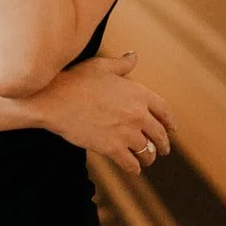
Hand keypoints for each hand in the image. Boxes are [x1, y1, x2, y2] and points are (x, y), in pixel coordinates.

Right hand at [29, 52, 174, 174]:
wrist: (54, 99)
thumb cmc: (75, 80)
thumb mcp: (102, 66)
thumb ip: (122, 64)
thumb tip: (134, 56)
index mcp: (138, 93)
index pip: (163, 110)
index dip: (170, 122)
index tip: (172, 129)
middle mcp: (137, 114)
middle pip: (159, 134)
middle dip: (163, 144)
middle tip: (163, 150)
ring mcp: (126, 133)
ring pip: (146, 151)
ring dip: (148, 157)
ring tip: (147, 160)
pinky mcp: (112, 148)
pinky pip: (130, 163)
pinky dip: (134, 168)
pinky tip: (133, 169)